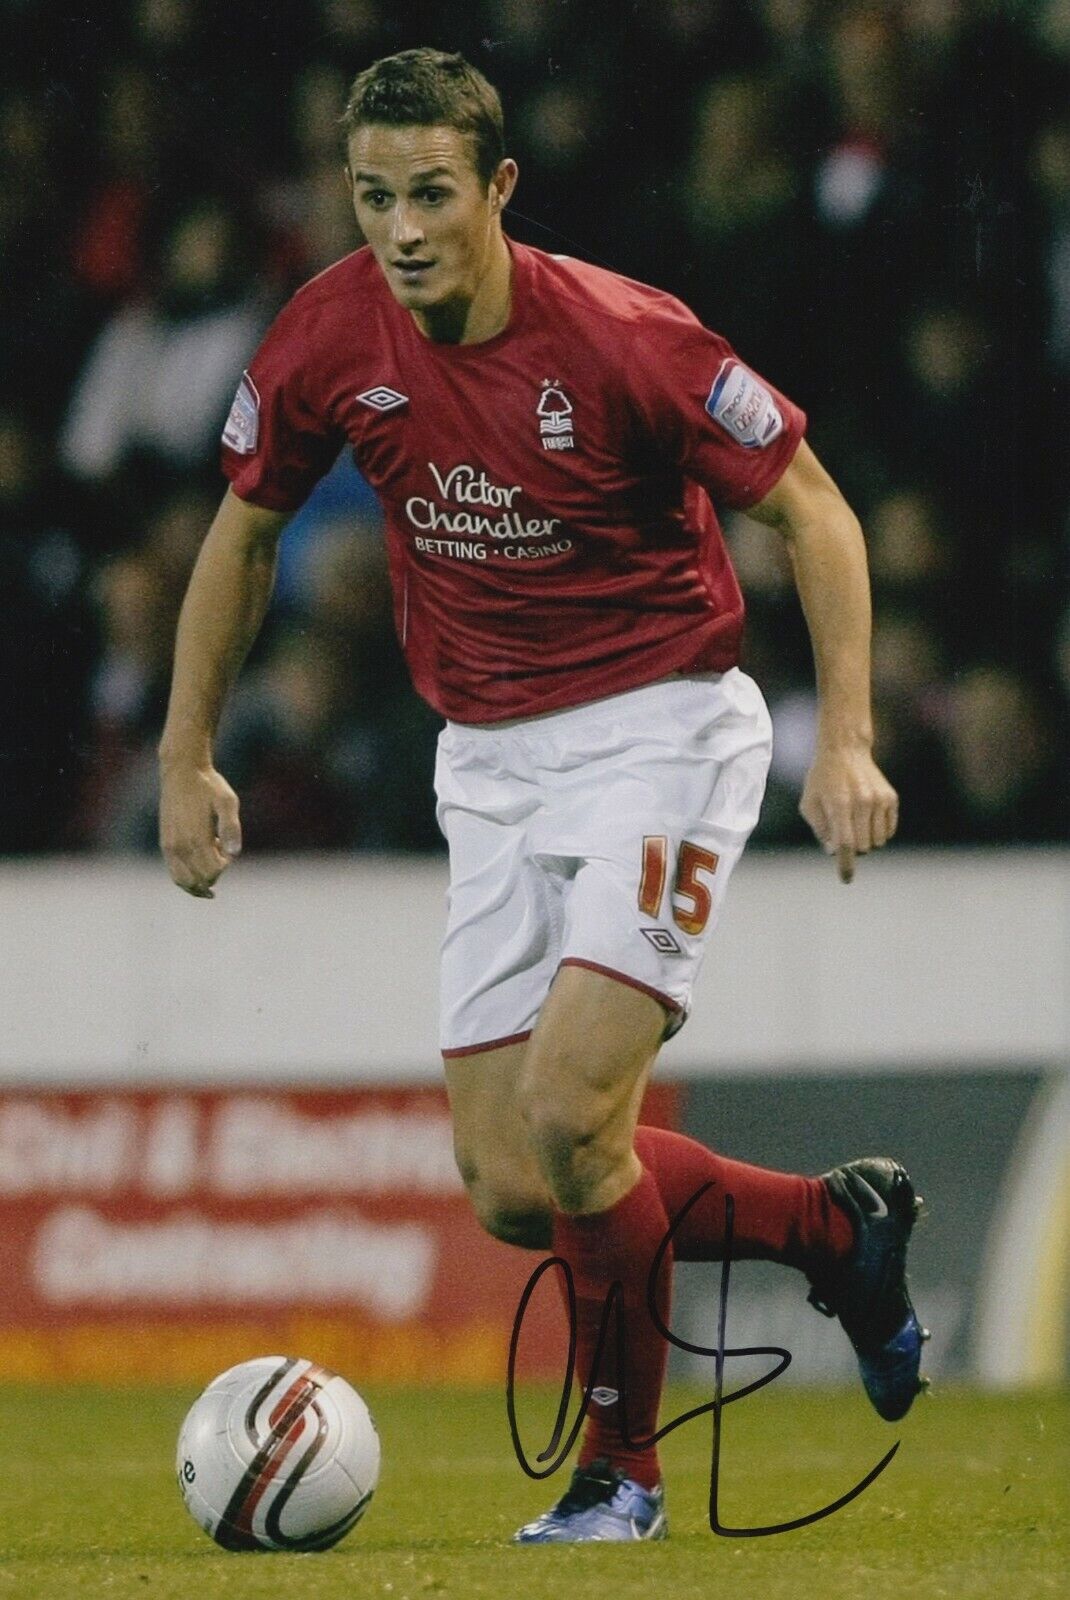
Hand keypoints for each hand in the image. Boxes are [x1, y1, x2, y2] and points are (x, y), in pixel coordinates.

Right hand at [159, 761, 241, 898]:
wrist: (182, 771)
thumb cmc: (209, 785)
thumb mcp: (227, 801)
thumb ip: (231, 828)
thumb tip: (234, 853)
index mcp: (196, 838)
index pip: (212, 872)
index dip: (224, 865)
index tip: (226, 846)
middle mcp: (180, 846)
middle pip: (201, 880)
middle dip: (214, 873)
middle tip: (218, 849)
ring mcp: (170, 847)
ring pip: (184, 881)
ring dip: (200, 881)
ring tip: (210, 865)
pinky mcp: (165, 843)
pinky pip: (174, 873)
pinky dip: (187, 877)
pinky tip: (198, 864)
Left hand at [799, 742, 897, 883]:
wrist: (845, 750)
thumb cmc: (822, 779)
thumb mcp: (809, 804)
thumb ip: (820, 830)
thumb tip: (835, 853)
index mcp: (839, 805)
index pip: (846, 844)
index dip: (846, 865)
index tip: (846, 878)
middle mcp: (862, 803)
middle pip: (863, 847)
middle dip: (852, 849)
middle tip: (843, 834)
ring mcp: (879, 800)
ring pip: (878, 842)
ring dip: (866, 841)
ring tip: (855, 825)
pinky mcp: (891, 799)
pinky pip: (889, 831)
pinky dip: (878, 833)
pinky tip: (867, 819)